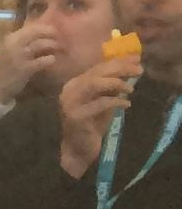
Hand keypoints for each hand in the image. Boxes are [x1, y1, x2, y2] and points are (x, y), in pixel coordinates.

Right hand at [0, 19, 66, 106]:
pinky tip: (52, 61)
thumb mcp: (10, 49)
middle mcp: (14, 44)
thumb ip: (24, 40)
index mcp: (11, 38)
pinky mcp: (24, 68)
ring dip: (54, 45)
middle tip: (60, 39)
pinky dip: (50, 59)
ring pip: (42, 44)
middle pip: (39, 32)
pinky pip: (43, 60)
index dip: (46, 28)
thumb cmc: (5, 67)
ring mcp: (19, 56)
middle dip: (52, 34)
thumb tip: (45, 32)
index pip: (33, 26)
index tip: (54, 31)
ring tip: (59, 49)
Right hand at [60, 54, 141, 178]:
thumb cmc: (93, 123)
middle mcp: (69, 91)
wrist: (79, 148)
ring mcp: (70, 104)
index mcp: (75, 84)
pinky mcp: (75, 117)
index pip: (98, 67)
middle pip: (97, 73)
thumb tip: (132, 66)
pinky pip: (99, 104)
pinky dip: (116, 101)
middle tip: (139, 71)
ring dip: (116, 83)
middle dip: (121, 69)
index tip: (137, 60)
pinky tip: (126, 104)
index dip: (119, 61)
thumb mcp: (104, 99)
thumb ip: (112, 84)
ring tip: (131, 89)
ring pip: (94, 84)